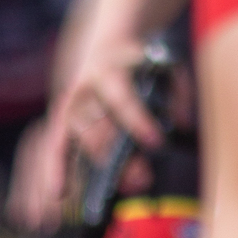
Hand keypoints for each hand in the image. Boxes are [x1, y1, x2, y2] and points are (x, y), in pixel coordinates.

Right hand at [18, 40, 178, 230]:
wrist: (107, 44)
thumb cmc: (141, 62)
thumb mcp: (165, 66)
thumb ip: (178, 92)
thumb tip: (180, 123)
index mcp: (110, 71)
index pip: (122, 100)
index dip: (138, 122)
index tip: (156, 143)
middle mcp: (85, 89)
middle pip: (101, 129)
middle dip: (122, 157)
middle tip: (145, 178)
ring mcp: (71, 105)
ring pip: (84, 142)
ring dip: (105, 168)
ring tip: (133, 185)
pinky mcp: (63, 120)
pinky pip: (56, 147)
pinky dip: (57, 170)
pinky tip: (60, 193)